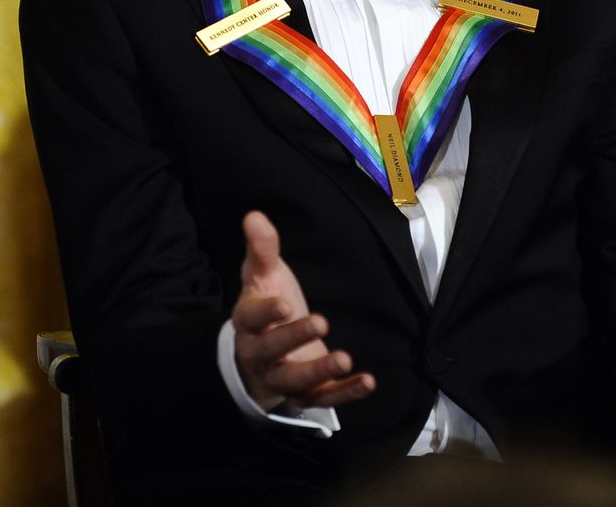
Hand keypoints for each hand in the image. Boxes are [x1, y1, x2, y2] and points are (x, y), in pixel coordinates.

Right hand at [232, 210, 375, 411]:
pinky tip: (367, 382)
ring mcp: (282, 378)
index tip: (285, 304)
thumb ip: (262, 248)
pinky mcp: (305, 394)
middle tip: (321, 322)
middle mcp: (260, 355)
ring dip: (319, 371)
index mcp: (248, 323)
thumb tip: (254, 215)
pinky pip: (323, 399)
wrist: (257, 353)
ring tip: (344, 358)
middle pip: (273, 352)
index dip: (266, 313)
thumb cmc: (264, 304)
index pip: (250, 318)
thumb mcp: (262, 275)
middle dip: (295, 338)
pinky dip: (345, 394)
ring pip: (296, 382)